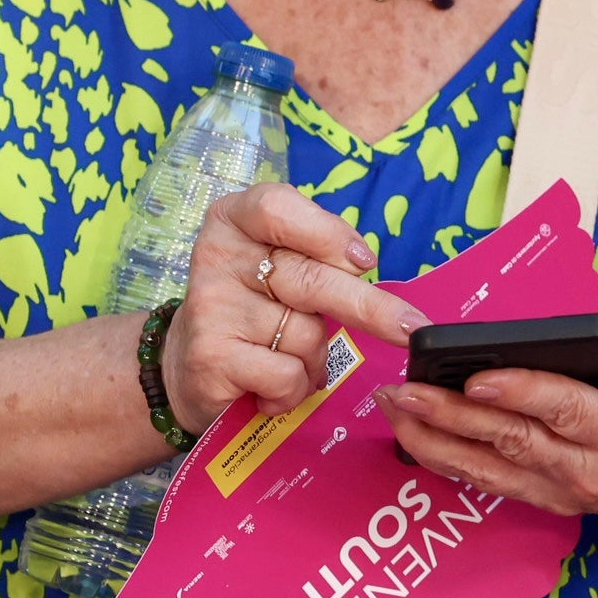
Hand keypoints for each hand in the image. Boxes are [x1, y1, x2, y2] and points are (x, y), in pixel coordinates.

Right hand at [160, 183, 423, 433]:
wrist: (186, 367)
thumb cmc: (251, 308)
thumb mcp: (277, 265)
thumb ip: (315, 256)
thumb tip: (366, 268)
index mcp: (234, 220)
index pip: (279, 207)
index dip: (328, 233)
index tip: (365, 261)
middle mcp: (217, 257)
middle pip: (310, 278)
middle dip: (369, 307)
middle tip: (411, 328)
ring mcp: (212, 308)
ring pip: (306, 334)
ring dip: (316, 360)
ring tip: (287, 361)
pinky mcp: (211, 358)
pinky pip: (287, 374)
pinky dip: (294, 390)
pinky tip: (268, 390)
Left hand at [376, 334, 597, 528]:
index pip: (564, 411)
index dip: (519, 393)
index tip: (477, 376)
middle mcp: (589, 474)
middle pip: (511, 442)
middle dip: (452, 415)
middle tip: (405, 388)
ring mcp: (563, 495)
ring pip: (488, 469)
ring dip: (435, 440)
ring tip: (395, 408)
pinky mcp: (546, 503)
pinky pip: (489, 483)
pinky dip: (448, 461)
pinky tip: (415, 436)